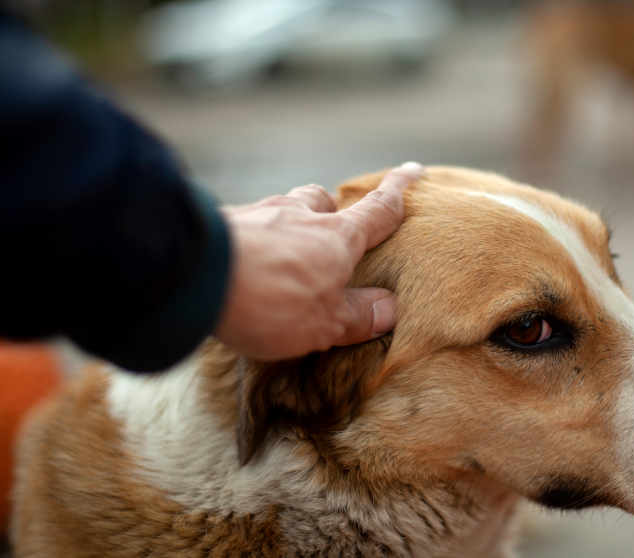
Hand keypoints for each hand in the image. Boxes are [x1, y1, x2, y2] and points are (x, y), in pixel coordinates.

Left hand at [215, 162, 422, 360]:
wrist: (196, 276)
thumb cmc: (270, 300)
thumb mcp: (324, 323)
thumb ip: (358, 315)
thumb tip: (389, 308)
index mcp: (337, 238)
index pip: (378, 210)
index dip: (399, 191)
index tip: (413, 169)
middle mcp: (301, 216)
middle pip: (323, 200)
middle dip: (331, 210)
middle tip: (330, 229)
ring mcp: (261, 214)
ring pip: (285, 207)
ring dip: (291, 222)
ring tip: (283, 252)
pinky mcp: (226, 222)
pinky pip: (250, 223)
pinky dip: (256, 237)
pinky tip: (244, 262)